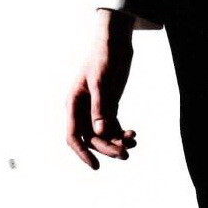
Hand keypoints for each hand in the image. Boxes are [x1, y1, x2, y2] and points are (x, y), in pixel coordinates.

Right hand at [66, 10, 137, 169]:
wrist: (115, 41)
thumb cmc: (104, 57)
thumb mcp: (101, 82)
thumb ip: (100, 107)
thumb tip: (100, 133)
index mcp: (74, 103)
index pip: (74, 136)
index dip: (82, 153)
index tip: (96, 166)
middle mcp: (82, 109)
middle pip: (92, 138)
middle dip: (107, 147)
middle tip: (126, 153)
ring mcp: (96, 108)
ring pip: (103, 134)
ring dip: (116, 141)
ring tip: (133, 143)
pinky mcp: (108, 105)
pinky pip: (113, 126)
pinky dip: (122, 132)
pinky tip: (134, 134)